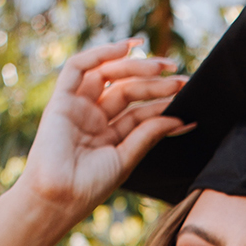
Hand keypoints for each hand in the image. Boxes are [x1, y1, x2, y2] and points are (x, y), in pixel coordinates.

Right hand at [18, 39, 188, 226]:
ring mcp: (77, 108)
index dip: (162, 102)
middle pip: (127, 90)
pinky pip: (78, 68)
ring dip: (134, 66)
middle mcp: (93, 118)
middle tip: (179, 79)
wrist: (59, 198)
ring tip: (161, 67)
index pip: (139, 111)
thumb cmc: (88, 187)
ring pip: (108, 75)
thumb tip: (180, 119)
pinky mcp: (61, 100)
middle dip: (153, 81)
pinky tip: (125, 47)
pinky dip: (100, 54)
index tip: (187, 96)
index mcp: (108, 136)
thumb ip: (148, 135)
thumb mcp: (126, 159)